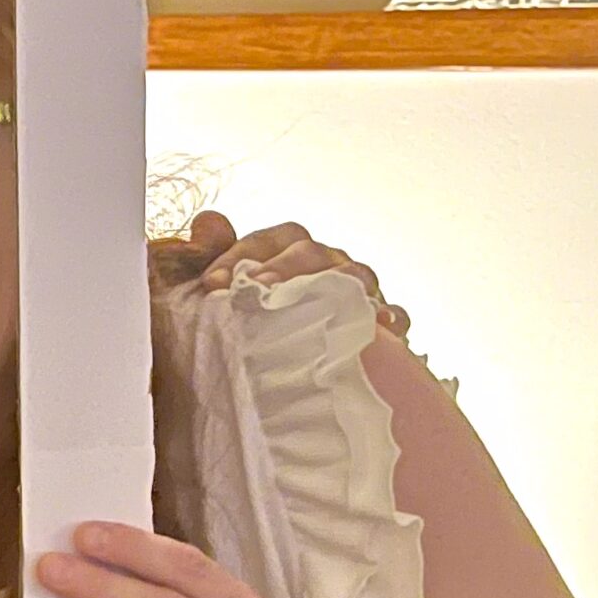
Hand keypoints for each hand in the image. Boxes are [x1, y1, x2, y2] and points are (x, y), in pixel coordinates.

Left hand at [181, 211, 410, 339]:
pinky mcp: (382, 321)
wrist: (295, 376)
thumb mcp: (228, 291)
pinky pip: (390, 313)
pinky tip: (381, 328)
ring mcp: (358, 288)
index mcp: (287, 250)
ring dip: (335, 286)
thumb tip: (207, 221)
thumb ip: (216, 256)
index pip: (267, 239)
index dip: (238, 256)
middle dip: (281, 269)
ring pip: (354, 276)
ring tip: (316, 303)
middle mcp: (325, 262)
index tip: (210, 284)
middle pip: (309, 252)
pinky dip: (387, 317)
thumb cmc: (256, 324)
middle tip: (256, 290)